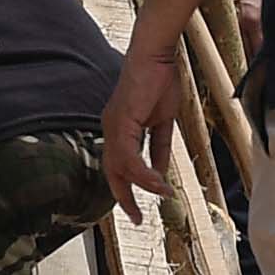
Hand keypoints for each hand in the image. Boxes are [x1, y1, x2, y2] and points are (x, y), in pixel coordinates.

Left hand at [99, 40, 181, 214]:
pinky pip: (129, 155)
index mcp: (118, 130)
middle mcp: (111, 130)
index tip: (137, 210)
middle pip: (112, 173)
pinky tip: (158, 181)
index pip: (117, 167)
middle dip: (124, 198)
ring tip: (163, 194)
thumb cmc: (159, 82)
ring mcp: (114, 126)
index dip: (126, 189)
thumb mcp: (162, 123)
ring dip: (143, 184)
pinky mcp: (121, 121)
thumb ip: (159, 148)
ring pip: (122, 167)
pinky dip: (144, 171)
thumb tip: (161, 172)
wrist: (156, 56)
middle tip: (137, 218)